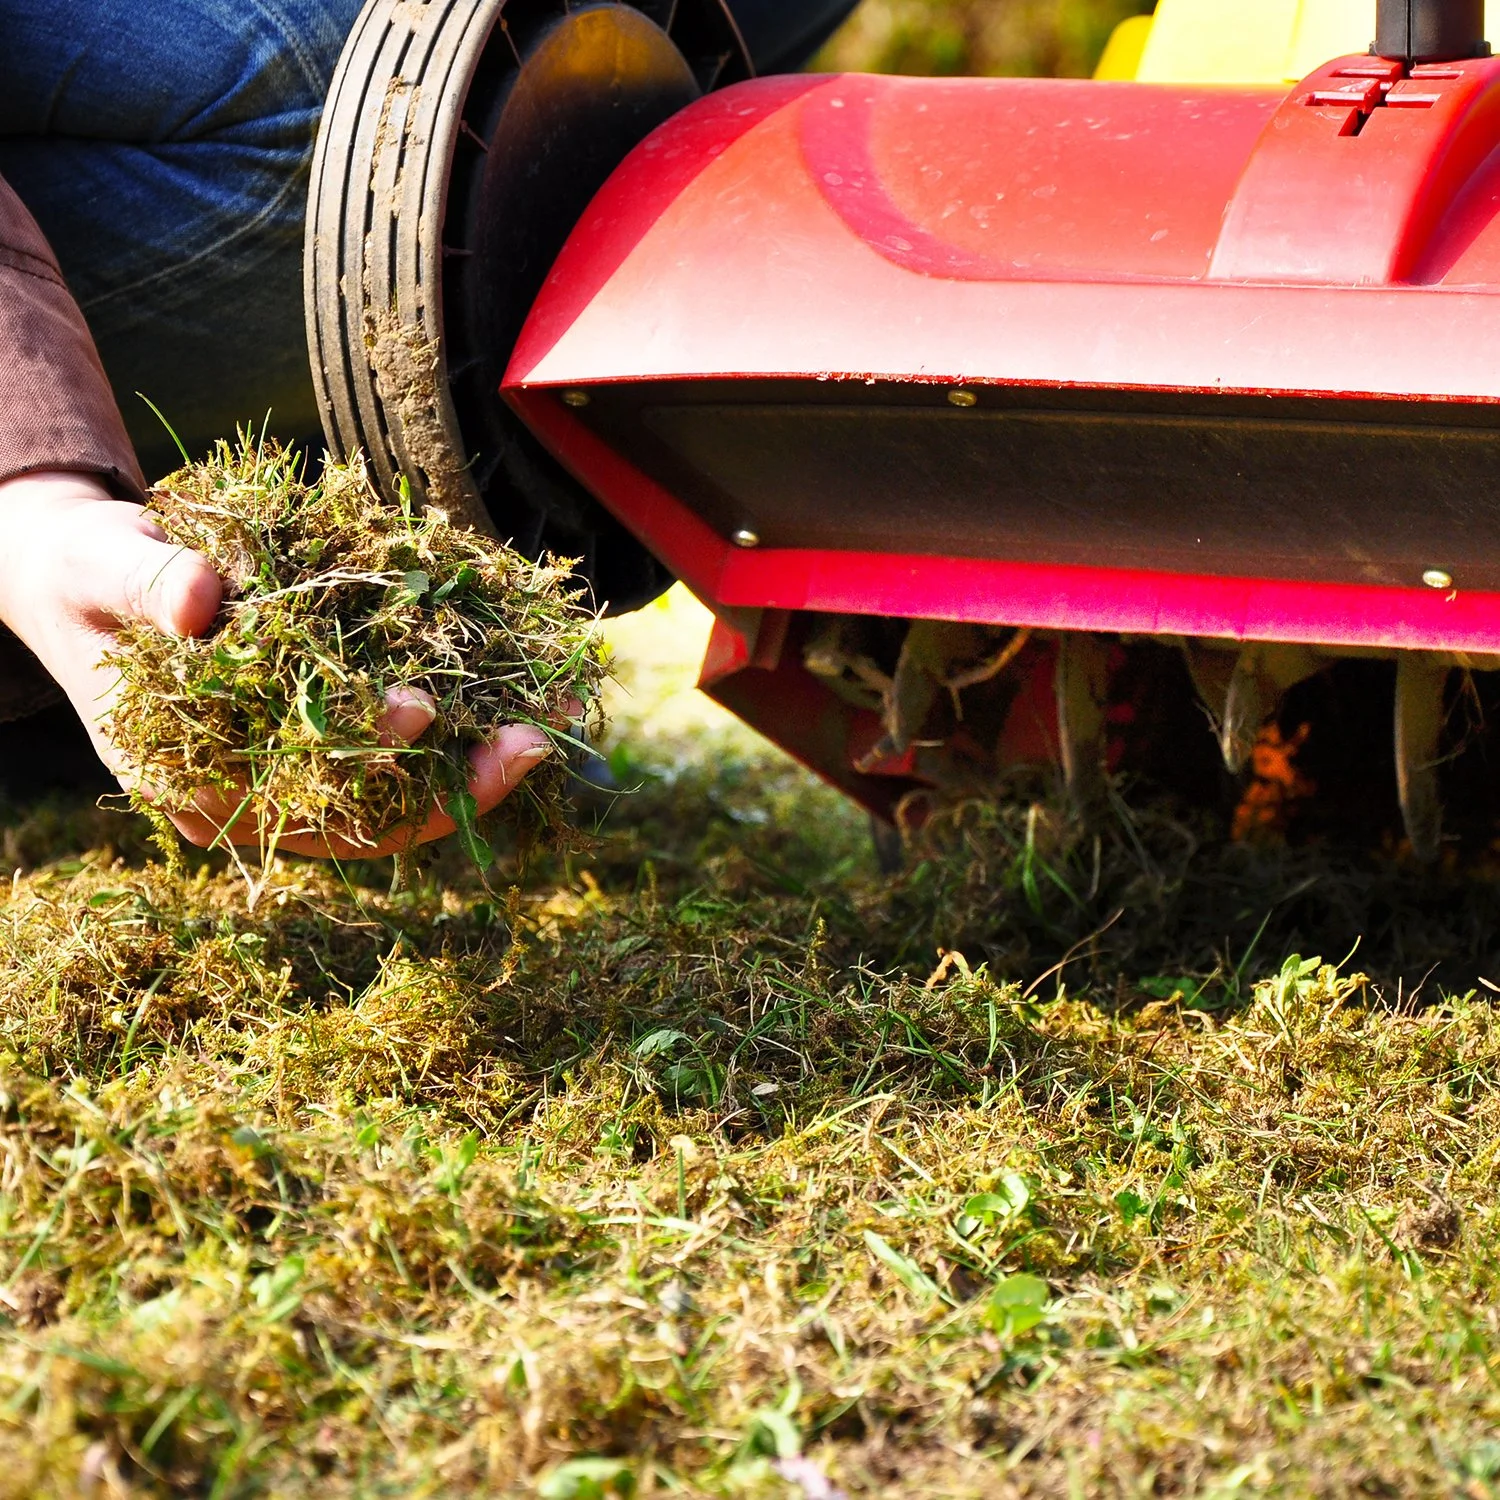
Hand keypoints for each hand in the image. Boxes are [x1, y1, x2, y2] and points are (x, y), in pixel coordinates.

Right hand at [0, 471, 549, 853]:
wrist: (95, 573)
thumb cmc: (90, 574)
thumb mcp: (102, 569)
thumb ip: (148, 586)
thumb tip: (203, 601)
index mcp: (195, 789)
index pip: (293, 802)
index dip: (363, 767)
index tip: (423, 709)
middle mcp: (259, 799)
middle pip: (372, 819)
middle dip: (460, 785)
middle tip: (535, 740)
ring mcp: (302, 772)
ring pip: (406, 792)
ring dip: (484, 761)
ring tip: (557, 718)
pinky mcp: (333, 731)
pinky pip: (410, 743)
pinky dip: (472, 720)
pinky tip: (529, 690)